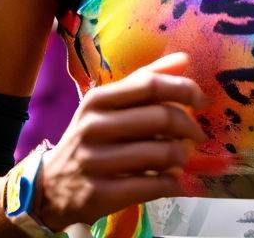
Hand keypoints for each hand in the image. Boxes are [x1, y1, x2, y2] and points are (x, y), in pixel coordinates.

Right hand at [33, 52, 216, 231]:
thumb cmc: (90, 139)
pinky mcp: (101, 194)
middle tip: (196, 135)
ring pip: (161, 153)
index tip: (201, 101)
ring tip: (183, 158)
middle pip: (161, 117)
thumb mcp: (108, 106)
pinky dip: (173, 184)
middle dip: (189, 126)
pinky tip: (175, 182)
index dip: (183, 89)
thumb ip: (145, 81)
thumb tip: (184, 59)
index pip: (149, 85)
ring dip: (182, 157)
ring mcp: (96, 161)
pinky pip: (153, 186)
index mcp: (98, 99)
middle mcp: (94, 126)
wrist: (51, 186)